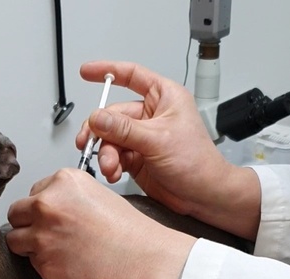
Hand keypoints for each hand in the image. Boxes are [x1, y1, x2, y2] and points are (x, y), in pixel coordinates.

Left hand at [6, 170, 194, 278]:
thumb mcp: (100, 196)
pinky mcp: (44, 265)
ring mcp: (42, 236)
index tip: (55, 217)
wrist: (146, 263)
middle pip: (16, 213)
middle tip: (49, 235)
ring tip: (58, 252)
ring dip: (31, 247)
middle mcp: (48, 205)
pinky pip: (33, 266)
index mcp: (63, 182)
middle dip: (29, 224)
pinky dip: (47, 267)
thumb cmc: (133, 235)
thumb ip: (69, 199)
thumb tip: (51, 210)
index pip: (34, 192)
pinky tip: (70, 266)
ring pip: (16, 241)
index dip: (44, 207)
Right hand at [77, 60, 260, 239]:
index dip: (107, 71)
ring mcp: (142, 137)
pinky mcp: (136, 157)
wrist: (203, 196)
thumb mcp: (157, 140)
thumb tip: (97, 118)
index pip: (132, 75)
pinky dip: (110, 165)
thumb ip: (124, 129)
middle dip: (101, 133)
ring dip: (105, 153)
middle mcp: (151, 115)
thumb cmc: (197, 163)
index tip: (86, 72)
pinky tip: (113, 172)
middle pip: (112, 115)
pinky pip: (113, 156)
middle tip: (89, 144)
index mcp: (164, 97)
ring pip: (110, 138)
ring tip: (110, 167)